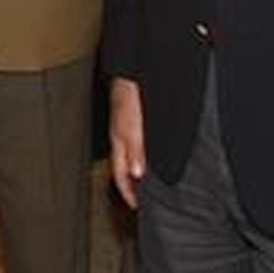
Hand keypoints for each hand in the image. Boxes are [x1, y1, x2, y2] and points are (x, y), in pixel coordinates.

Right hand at [109, 77, 145, 208]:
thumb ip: (134, 148)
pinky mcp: (137, 120)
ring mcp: (129, 128)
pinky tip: (156, 154)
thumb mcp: (131, 124)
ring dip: (141, 170)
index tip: (138, 206)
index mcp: (117, 140)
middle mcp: (122, 136)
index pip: (120, 174)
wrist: (133, 66)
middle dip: (134, 184)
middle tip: (146, 198)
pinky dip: (146, 154)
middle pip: (126, 167)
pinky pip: (140, 144)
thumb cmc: (128, 93)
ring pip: (133, 156)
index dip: (129, 192)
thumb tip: (137, 173)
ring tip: (152, 181)